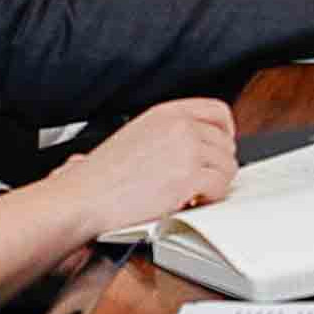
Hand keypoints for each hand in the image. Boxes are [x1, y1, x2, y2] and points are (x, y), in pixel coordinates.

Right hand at [55, 98, 240, 234]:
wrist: (86, 197)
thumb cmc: (102, 177)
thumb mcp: (137, 136)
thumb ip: (170, 135)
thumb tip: (197, 147)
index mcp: (166, 113)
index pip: (217, 111)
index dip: (226, 133)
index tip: (220, 148)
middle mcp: (179, 126)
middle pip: (226, 142)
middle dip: (217, 165)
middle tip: (201, 181)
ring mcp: (186, 149)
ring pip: (227, 166)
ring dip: (214, 185)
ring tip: (192, 194)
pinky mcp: (189, 176)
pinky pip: (220, 186)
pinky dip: (209, 199)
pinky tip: (190, 202)